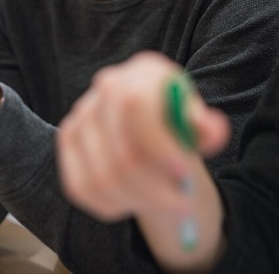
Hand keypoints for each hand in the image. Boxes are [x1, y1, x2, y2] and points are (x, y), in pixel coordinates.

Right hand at [57, 52, 228, 267]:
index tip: (183, 172)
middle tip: (183, 204)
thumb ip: (206, 127)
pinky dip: (113, 205)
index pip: (135, 105)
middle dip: (157, 189)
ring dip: (139, 201)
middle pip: (121, 152)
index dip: (158, 144)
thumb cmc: (175, 119)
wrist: (147, 120)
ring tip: (164, 203)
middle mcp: (104, 88)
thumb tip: (212, 130)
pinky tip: (135, 200)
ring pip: (103, 178)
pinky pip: (83, 188)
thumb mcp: (196, 120)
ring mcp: (81, 114)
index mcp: (142, 73)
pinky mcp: (67, 140)